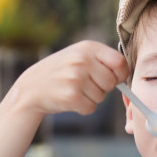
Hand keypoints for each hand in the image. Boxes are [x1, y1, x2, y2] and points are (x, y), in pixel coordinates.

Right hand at [8, 40, 129, 116]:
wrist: (31, 87)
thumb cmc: (60, 72)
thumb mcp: (78, 55)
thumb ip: (101, 60)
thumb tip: (125, 73)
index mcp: (87, 47)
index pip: (120, 62)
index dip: (120, 74)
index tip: (114, 78)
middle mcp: (82, 60)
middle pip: (112, 83)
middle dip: (103, 88)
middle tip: (85, 85)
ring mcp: (76, 78)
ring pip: (101, 97)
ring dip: (91, 98)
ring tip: (74, 90)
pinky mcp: (71, 96)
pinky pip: (91, 108)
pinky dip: (83, 108)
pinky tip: (70, 99)